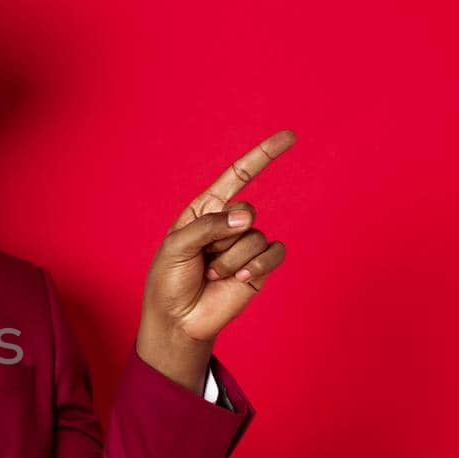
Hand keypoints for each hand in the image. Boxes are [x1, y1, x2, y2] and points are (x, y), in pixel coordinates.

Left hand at [140, 129, 292, 351]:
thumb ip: (209, 226)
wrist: (178, 320)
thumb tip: (247, 217)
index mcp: (205, 210)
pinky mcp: (259, 267)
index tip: (289, 136)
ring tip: (211, 275)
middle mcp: (228, 223)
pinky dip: (256, 266)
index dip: (262, 156)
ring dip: (231, 259)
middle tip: (203, 260)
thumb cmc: (169, 280)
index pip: (237, 176)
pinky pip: (274, 253)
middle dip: (223, 237)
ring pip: (256, 236)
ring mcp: (245, 245)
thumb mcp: (176, 246)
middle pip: (246, 211)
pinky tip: (238, 279)